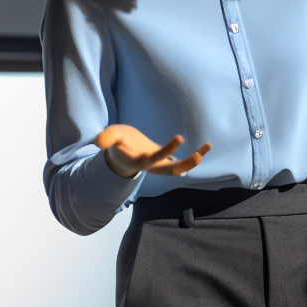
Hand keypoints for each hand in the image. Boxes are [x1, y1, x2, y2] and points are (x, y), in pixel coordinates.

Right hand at [96, 124, 211, 177]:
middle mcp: (153, 166)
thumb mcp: (111, 136)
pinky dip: (193, 156)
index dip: (168, 149)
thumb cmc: (118, 143)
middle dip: (187, 164)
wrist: (120, 152)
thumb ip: (107, 137)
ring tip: (208, 146)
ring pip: (179, 168)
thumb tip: (99, 142)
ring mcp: (160, 165)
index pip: (157, 157)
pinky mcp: (165, 161)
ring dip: (194, 160)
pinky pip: (181, 162)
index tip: (181, 138)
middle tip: (200, 156)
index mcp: (141, 160)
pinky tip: (205, 147)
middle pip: (172, 170)